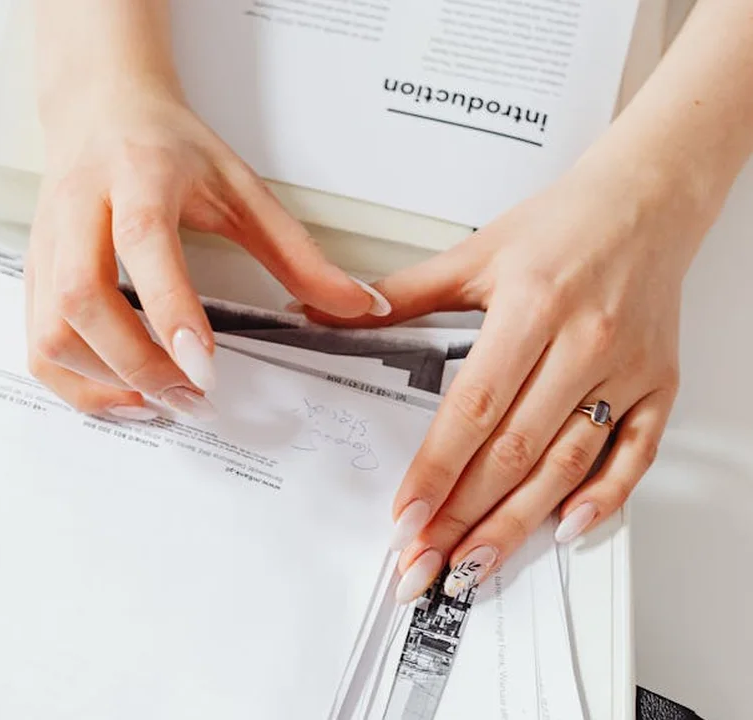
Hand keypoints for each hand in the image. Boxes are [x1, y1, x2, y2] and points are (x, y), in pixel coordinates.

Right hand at [25, 83, 386, 420]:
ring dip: (102, 381)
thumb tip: (358, 307)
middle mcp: (80, 209)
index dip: (169, 307)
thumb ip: (299, 253)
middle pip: (81, 297)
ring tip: (160, 401)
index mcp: (138, 175)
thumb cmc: (168, 147)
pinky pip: (37, 345)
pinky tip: (123, 392)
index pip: (143, 241)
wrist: (98, 109)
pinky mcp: (33, 273)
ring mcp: (46, 244)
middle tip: (192, 397)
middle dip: (137, 362)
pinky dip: (76, 384)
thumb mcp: (243, 187)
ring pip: (50, 330)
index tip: (205, 365)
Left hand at [302, 160, 705, 601]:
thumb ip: (402, 293)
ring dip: (517, 524)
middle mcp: (583, 343)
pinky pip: (634, 454)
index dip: (438, 466)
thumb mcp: (474, 252)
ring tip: (473, 564)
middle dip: (464, 515)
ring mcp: (626, 370)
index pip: (475, 406)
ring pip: (567, 464)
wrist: (646, 200)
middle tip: (424, 559)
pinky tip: (564, 529)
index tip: (407, 513)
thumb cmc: (562, 226)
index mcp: (532, 307)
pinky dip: (603, 498)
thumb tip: (334, 310)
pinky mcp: (658, 385)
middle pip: (516, 450)